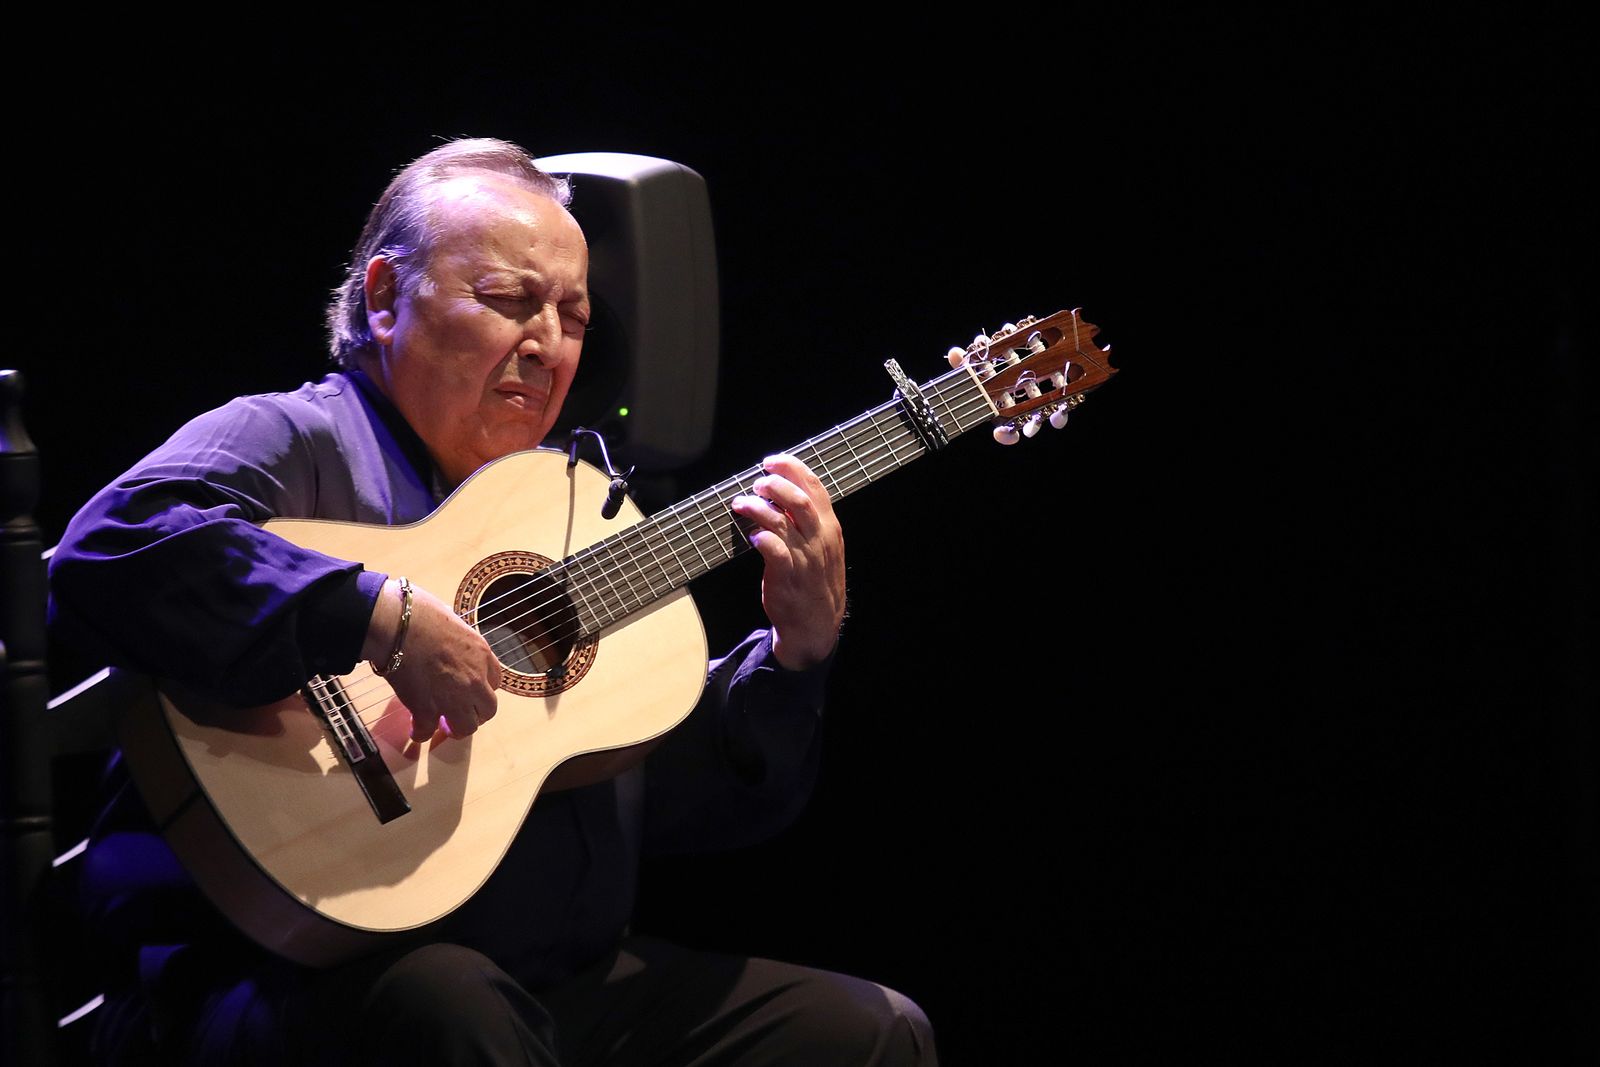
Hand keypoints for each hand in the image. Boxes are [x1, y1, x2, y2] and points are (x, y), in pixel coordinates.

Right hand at [364, 578, 500, 740]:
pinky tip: (416, 731)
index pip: (495, 679)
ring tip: (444, 726)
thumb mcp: (453, 621)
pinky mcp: (426, 709)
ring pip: (466, 727)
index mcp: (482, 654)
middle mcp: (474, 680)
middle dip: (476, 713)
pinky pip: (427, 731)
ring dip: (456, 729)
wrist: (397, 625)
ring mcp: (452, 698)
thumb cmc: (420, 613)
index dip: (483, 687)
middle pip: (488, 709)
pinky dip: (420, 733)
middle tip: (462, 712)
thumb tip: (446, 643)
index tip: (472, 690)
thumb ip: (457, 640)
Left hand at [729, 454, 846, 669]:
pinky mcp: (787, 575)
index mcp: (829, 527)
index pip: (814, 487)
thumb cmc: (814, 582)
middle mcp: (819, 539)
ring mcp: (804, 558)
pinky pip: (774, 550)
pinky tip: (752, 535)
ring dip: (759, 507)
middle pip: (798, 500)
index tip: (771, 462)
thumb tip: (781, 494)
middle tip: (757, 483)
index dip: (792, 468)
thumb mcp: (822, 547)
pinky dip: (761, 537)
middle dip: (774, 485)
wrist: (816, 625)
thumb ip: (807, 521)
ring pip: (782, 521)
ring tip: (742, 503)